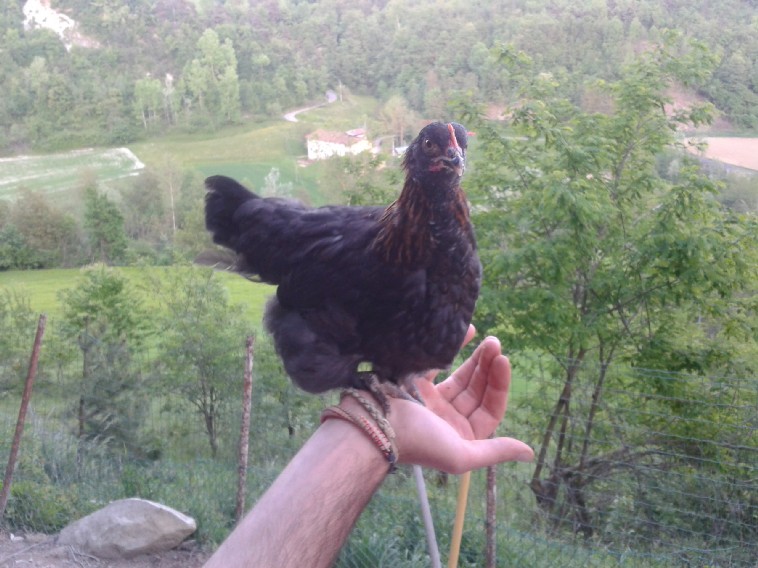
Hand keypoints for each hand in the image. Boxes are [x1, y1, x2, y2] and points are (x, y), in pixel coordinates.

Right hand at [391, 325, 533, 472]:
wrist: (373, 424)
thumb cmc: (419, 442)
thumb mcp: (462, 455)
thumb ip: (495, 452)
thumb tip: (530, 454)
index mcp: (461, 437)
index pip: (490, 409)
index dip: (499, 386)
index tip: (503, 361)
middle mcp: (448, 419)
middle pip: (477, 390)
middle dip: (488, 368)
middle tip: (496, 344)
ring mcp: (432, 400)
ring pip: (461, 376)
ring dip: (475, 358)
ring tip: (489, 340)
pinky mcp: (414, 383)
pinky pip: (438, 364)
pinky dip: (452, 350)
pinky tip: (467, 333)